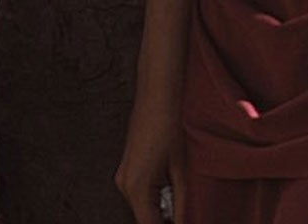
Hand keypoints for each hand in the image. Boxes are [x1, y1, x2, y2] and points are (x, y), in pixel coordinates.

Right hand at [116, 93, 185, 223]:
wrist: (156, 96)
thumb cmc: (169, 127)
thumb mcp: (181, 171)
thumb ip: (182, 204)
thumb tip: (184, 223)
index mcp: (137, 187)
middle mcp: (124, 184)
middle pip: (144, 217)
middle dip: (163, 218)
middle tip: (183, 210)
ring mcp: (123, 176)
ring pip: (142, 206)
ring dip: (159, 208)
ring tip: (178, 198)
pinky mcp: (126, 168)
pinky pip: (139, 193)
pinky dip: (154, 196)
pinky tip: (169, 187)